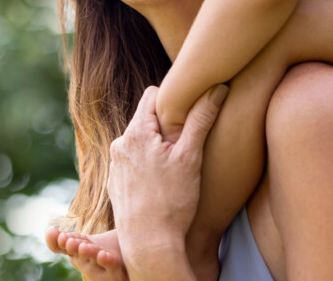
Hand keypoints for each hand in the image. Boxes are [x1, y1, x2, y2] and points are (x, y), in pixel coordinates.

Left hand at [106, 84, 227, 268]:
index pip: (153, 95)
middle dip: (166, 127)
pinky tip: (161, 185)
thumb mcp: (191, 157)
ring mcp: (115, 166)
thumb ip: (201, 119)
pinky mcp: (115, 184)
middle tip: (186, 145)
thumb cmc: (172, 201)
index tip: (188, 115)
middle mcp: (119, 145)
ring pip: (140, 143)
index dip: (174, 101)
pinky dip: (147, 167)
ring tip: (174, 168)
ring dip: (156, 148)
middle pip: (146, 120)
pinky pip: (133, 164)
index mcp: (136, 133)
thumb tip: (217, 88)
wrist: (149, 244)